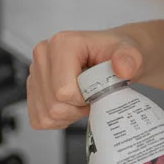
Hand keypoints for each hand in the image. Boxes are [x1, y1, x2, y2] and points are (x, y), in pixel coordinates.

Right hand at [27, 27, 143, 128]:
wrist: (114, 56)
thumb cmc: (117, 54)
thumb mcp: (132, 54)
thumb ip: (130, 59)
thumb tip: (123, 67)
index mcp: (62, 43)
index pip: (63, 90)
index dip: (84, 98)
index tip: (96, 89)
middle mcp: (44, 55)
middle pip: (53, 105)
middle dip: (77, 108)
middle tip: (92, 95)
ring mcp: (34, 73)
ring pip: (46, 115)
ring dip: (69, 115)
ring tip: (83, 98)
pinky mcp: (32, 91)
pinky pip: (40, 119)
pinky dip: (59, 119)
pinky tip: (72, 105)